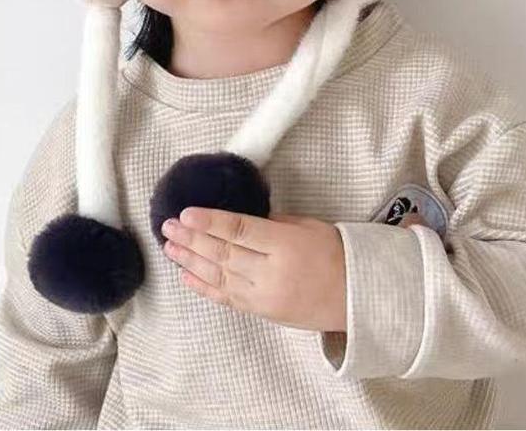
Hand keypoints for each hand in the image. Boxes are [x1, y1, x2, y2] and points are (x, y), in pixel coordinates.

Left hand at [160, 207, 346, 332]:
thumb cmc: (335, 253)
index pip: (240, 231)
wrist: (357, 297)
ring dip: (191, 261)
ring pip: (219, 276)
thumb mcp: (307, 226)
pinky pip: (227, 298)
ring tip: (170, 247)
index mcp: (285, 245)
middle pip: (223, 254)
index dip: (210, 222)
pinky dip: (204, 286)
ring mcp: (264, 296)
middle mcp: (271, 273)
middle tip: (168, 226)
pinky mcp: (262, 312)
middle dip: (192, 239)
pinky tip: (186, 275)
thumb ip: (272, 222)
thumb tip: (239, 218)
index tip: (186, 213)